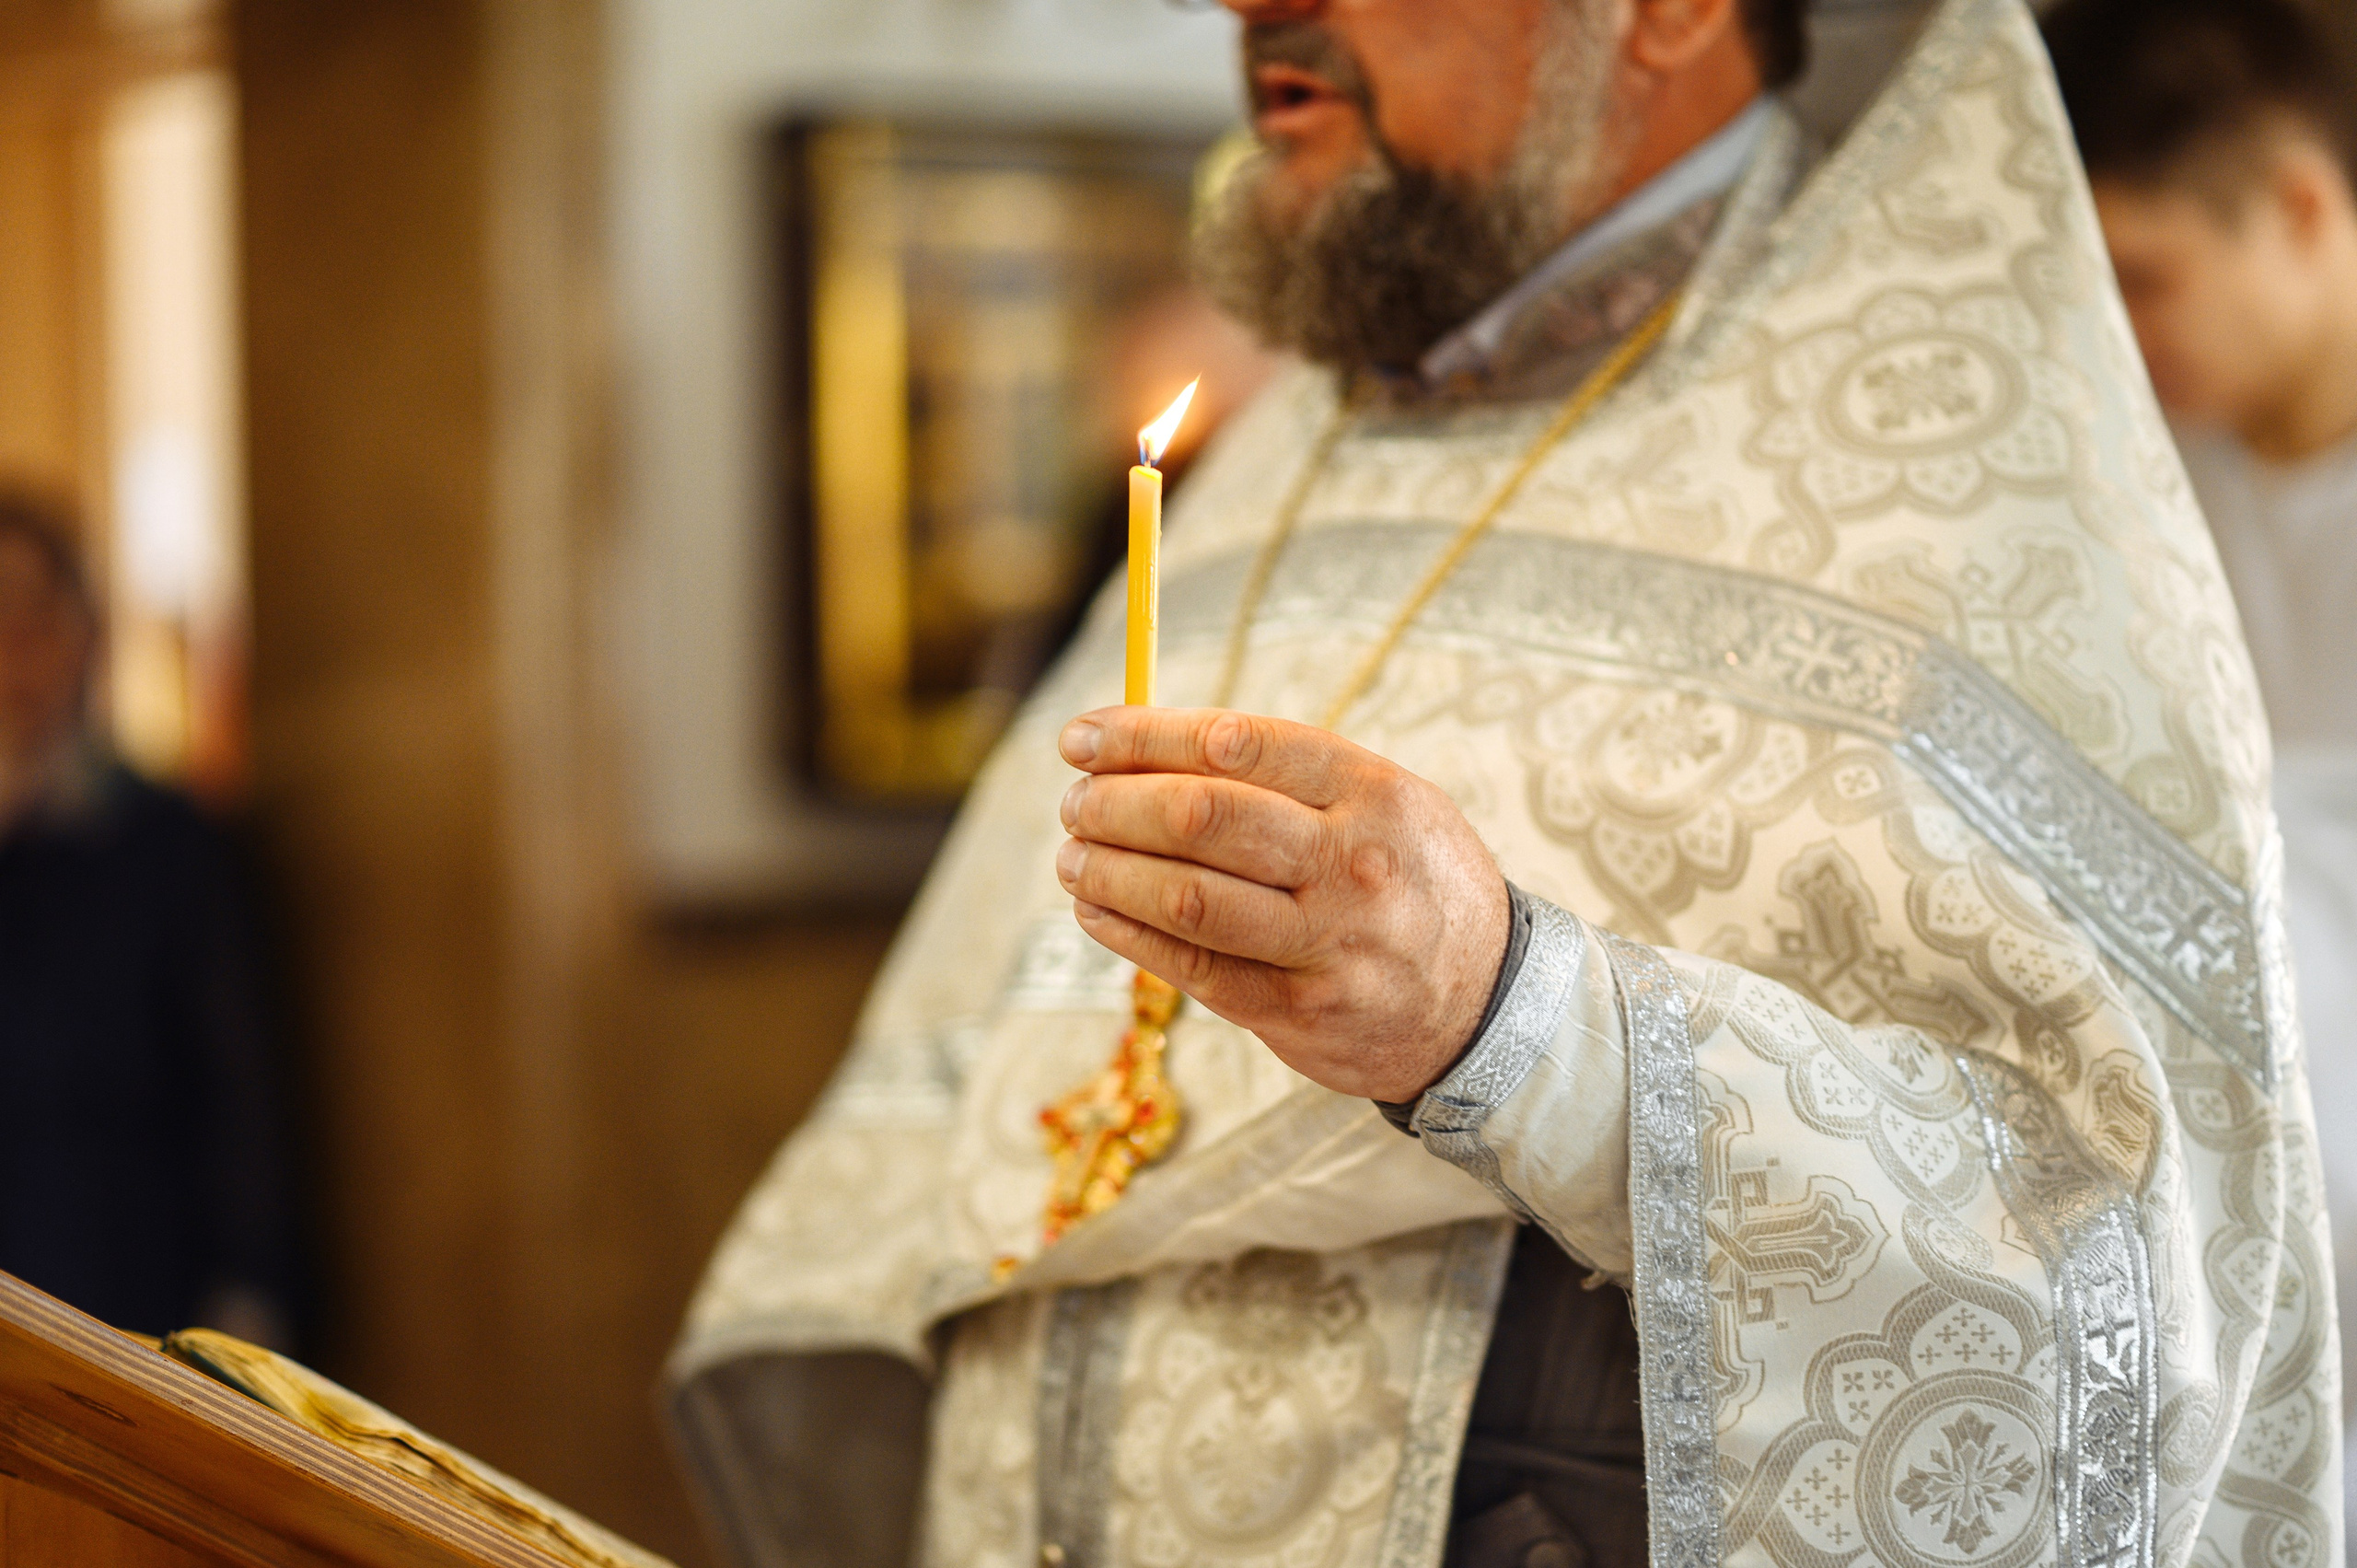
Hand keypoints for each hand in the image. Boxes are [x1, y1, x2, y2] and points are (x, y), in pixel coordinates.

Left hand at [1055, 706, 1509, 1102]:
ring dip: (1108, 870)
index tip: (1083, 738)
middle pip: (1203, 816)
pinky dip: (1127, 931)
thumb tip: (1143, 746)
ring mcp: (1324, 942)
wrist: (1486, 1001)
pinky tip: (1095, 910)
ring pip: (1186, 895)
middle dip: (1115, 803)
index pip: (1235, 744)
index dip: (1143, 736)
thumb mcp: (1379, 802)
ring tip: (1072, 857)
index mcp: (1371, 789)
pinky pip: (1191, 963)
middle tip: (1075, 802)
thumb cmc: (1408, 879)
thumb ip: (1279, 775)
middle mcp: (1351, 862)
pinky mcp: (1295, 1009)